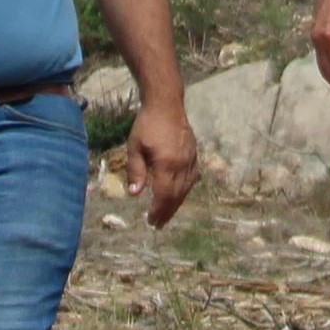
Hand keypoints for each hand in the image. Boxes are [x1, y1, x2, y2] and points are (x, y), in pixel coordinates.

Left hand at [123, 99, 199, 227]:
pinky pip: (192, 179)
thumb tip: (134, 194)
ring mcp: (191, 160)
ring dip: (176, 204)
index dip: (158, 210)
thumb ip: (136, 171)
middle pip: (176, 195)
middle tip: (158, 224)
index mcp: (166, 164)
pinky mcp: (194, 156)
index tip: (151, 220)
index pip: (163, 194)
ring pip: (186, 189)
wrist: (167, 105)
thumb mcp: (135, 147)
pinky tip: (179, 196)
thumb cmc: (146, 125)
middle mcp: (182, 165)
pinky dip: (185, 190)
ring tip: (167, 214)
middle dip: (167, 211)